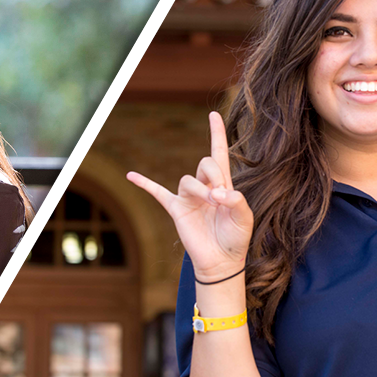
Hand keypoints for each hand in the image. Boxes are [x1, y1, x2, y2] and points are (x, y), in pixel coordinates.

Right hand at [126, 112, 253, 280]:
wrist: (221, 261)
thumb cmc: (236, 238)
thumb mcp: (245, 218)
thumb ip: (236, 201)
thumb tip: (217, 193)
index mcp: (223, 184)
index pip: (219, 152)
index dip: (217, 133)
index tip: (213, 115)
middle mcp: (205, 187)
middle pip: (205, 163)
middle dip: (213, 175)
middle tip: (221, 197)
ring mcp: (188, 197)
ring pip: (188, 180)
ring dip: (200, 189)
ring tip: (211, 204)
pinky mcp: (176, 209)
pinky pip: (157, 193)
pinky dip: (144, 183)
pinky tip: (131, 175)